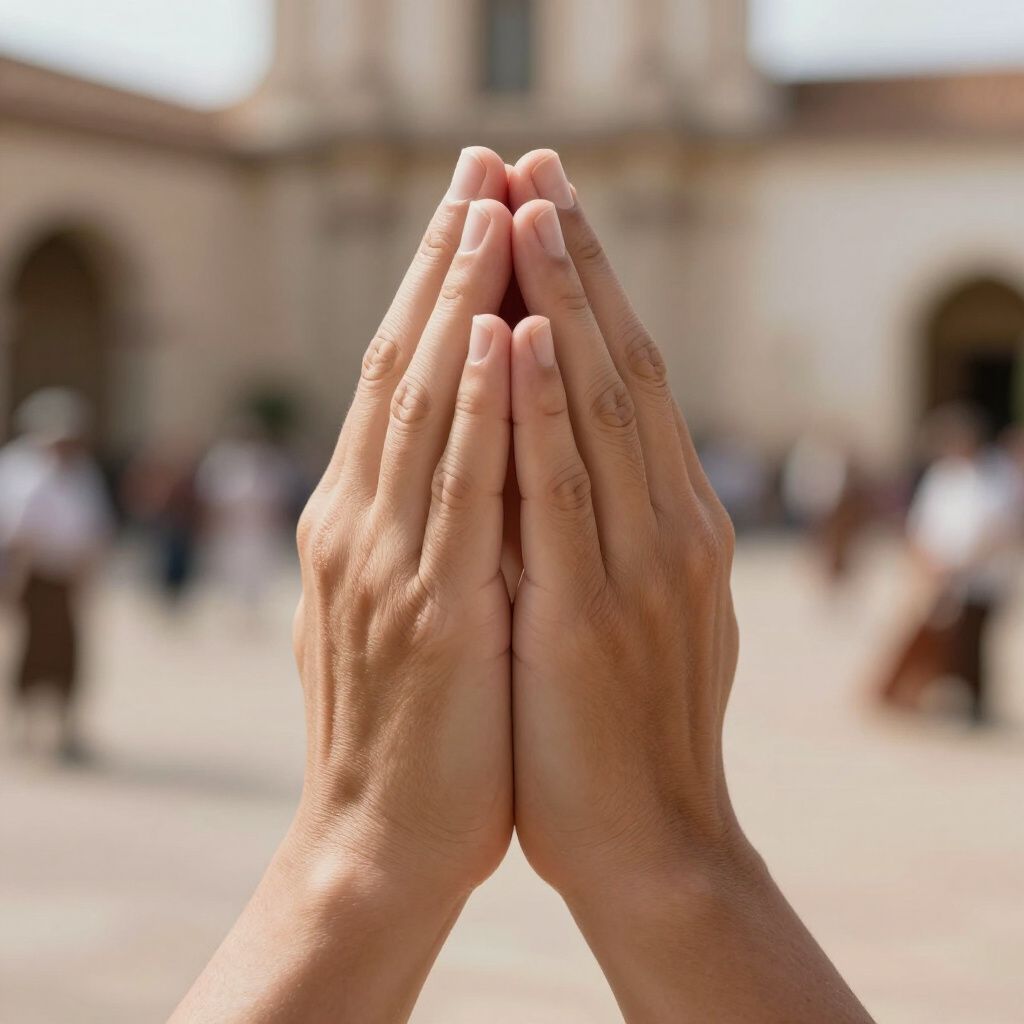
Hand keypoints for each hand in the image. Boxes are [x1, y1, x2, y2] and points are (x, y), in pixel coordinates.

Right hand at [171, 147, 516, 1023]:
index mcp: (360, 520)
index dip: (436, 286)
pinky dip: (473, 408)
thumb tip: (461, 465)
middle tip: (478, 164)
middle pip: (404, 365)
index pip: (401, 377)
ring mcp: (388, 564)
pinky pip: (457, 492)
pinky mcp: (428, 612)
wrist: (383, 844)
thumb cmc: (413, 725)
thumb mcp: (406, 606)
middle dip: (444, 260)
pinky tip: (492, 336)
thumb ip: (419, 531)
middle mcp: (360, 523)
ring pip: (423, 408)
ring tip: (489, 209)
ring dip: (458, 303)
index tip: (474, 206)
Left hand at [506, 151, 739, 895]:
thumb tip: (570, 461)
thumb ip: (615, 532)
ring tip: (532, 208)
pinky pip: (563, 496)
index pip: (631, 380)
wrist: (651, 847)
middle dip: (580, 260)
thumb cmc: (622, 729)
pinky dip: (547, 411)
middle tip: (544, 165)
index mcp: (673, 525)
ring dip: (566, 303)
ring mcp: (637, 569)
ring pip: (600, 409)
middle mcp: (669, 527)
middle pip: (622, 367)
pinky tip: (531, 337)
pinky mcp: (589, 617)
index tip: (555, 207)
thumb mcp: (632, 609)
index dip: (594, 288)